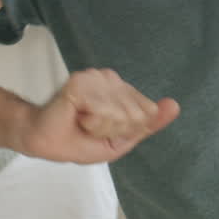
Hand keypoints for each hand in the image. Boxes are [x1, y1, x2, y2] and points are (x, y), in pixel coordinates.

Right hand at [19, 68, 179, 164]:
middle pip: (136, 115)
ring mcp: (97, 78)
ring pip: (121, 113)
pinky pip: (103, 109)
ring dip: (101, 126)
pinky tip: (78, 116)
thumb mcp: (121, 139)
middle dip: (114, 129)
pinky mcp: (82, 80)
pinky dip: (91, 121)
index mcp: (124, 90)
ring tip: (83, 122)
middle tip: (91, 128)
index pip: (148, 114)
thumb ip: (148, 124)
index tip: (104, 131)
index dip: (127, 130)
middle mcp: (113, 79)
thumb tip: (175, 106)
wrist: (43, 141)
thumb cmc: (79, 141)